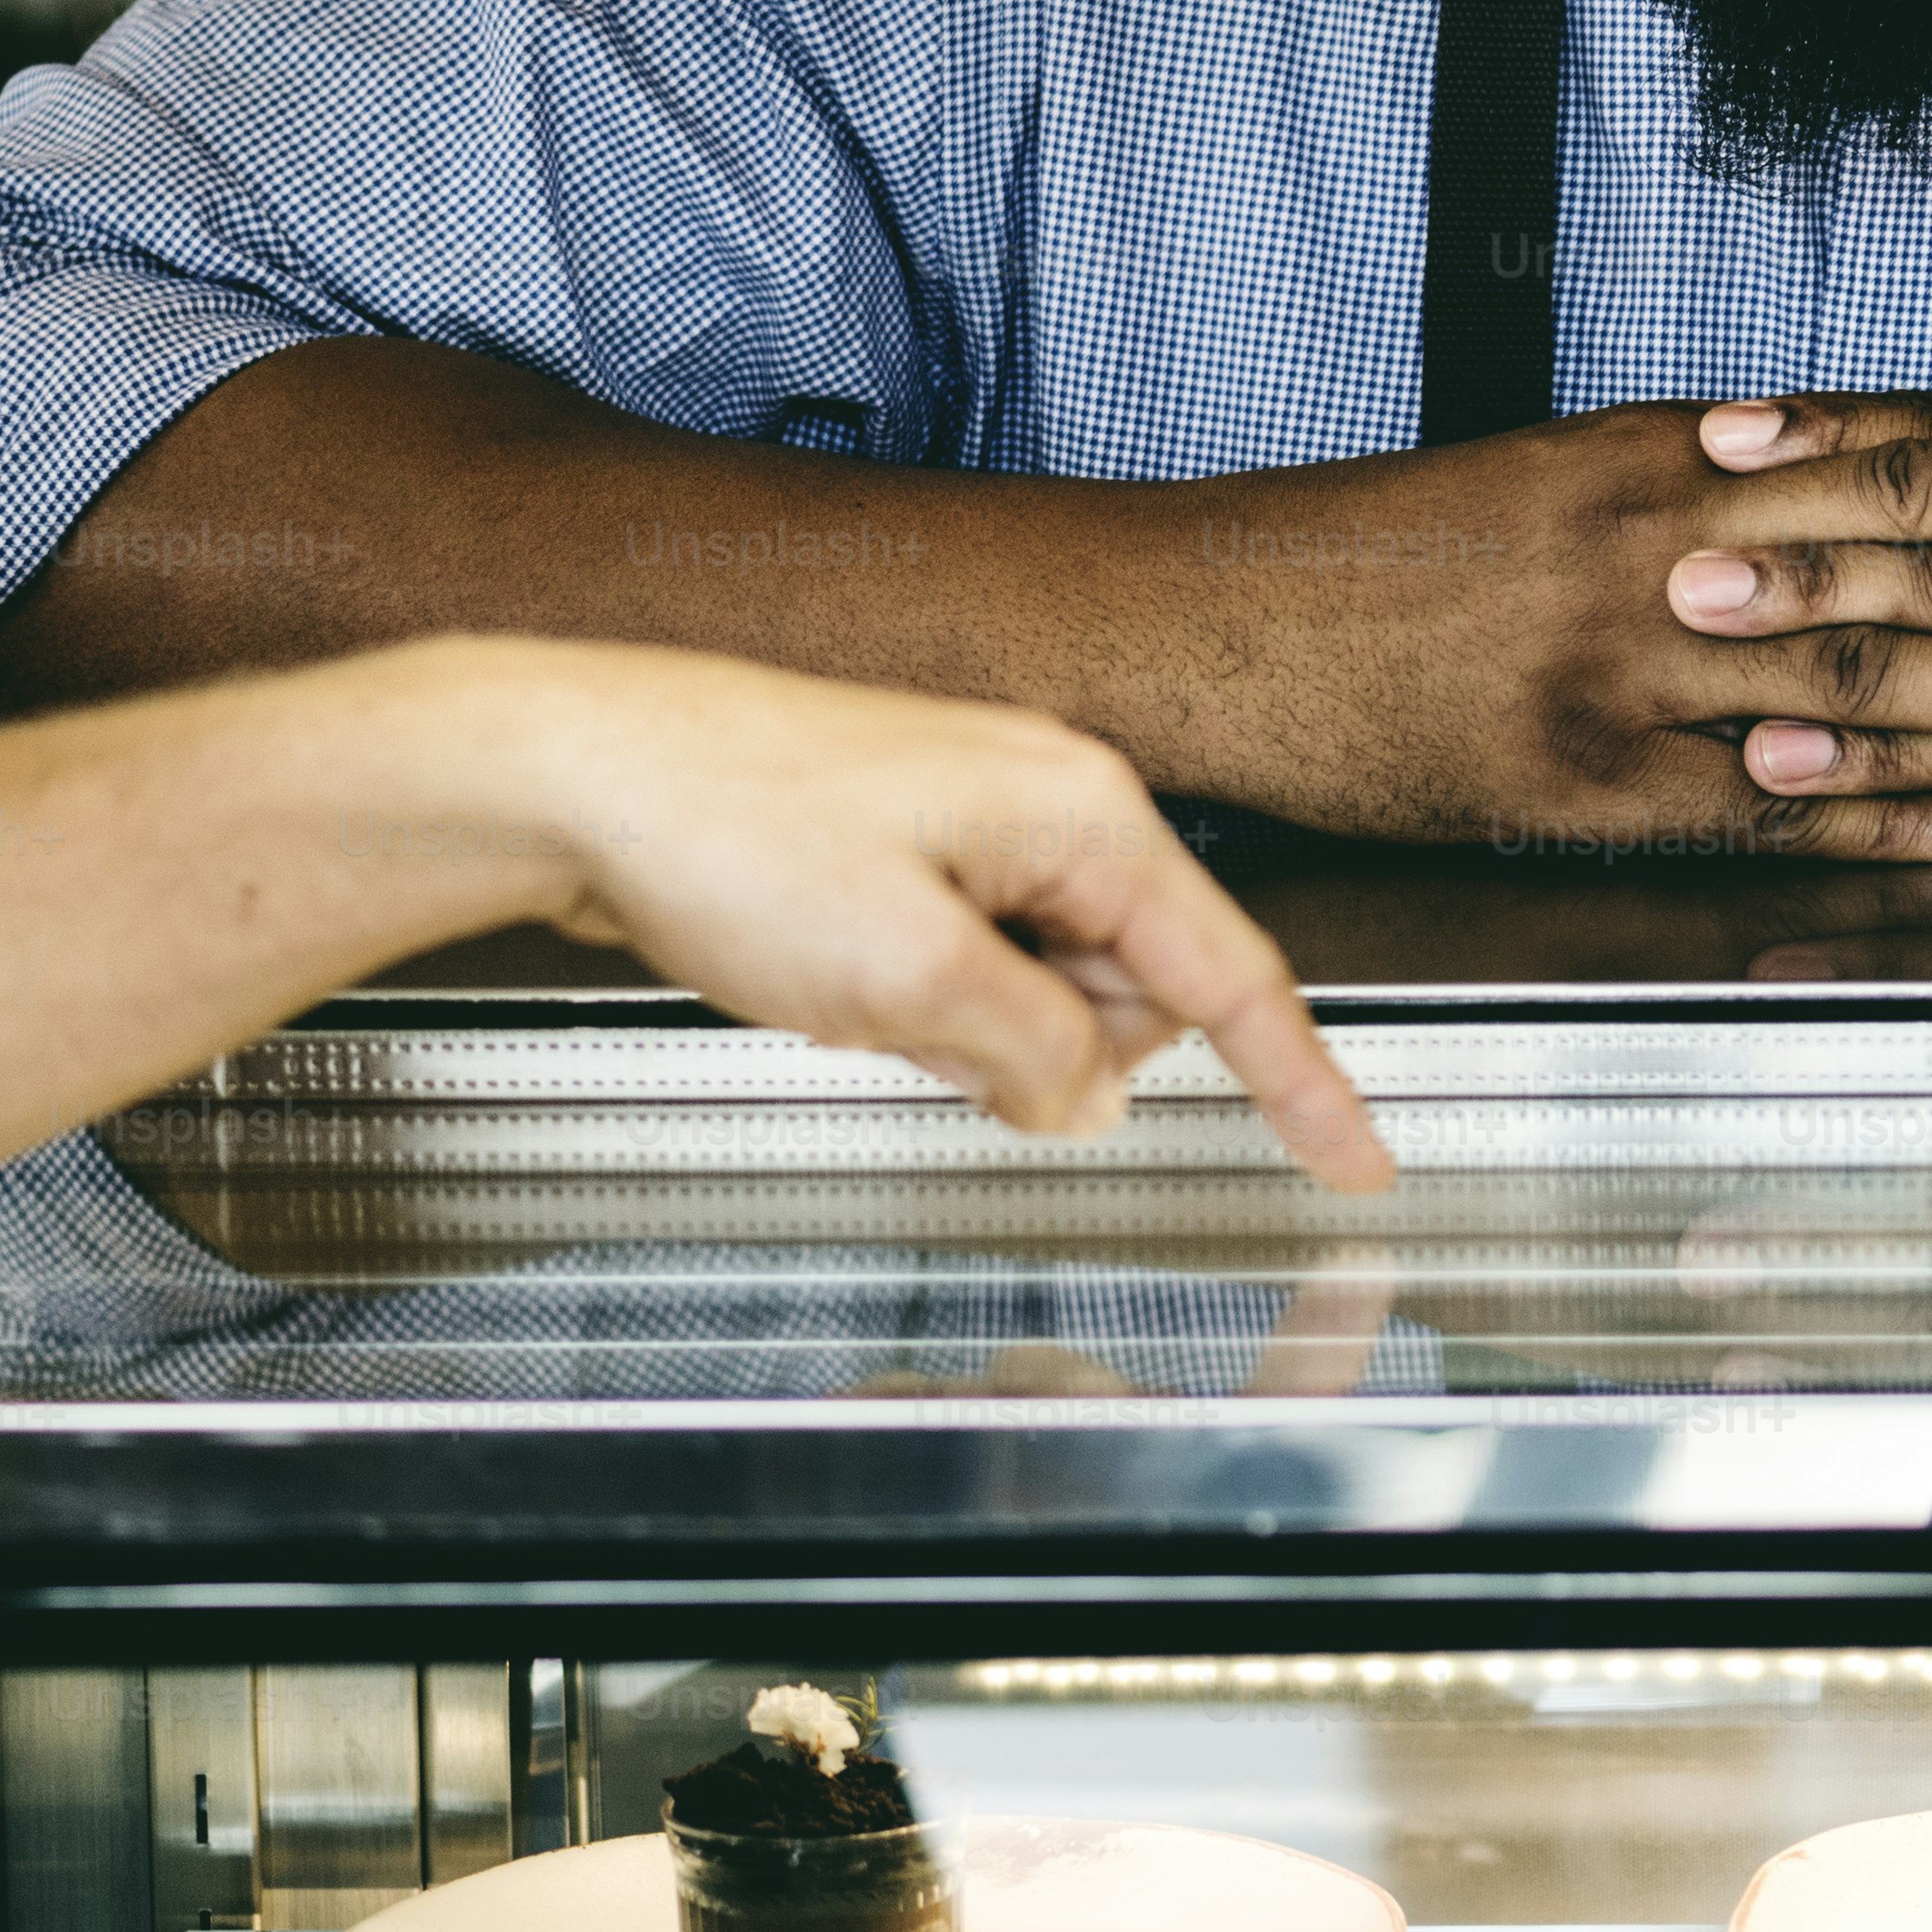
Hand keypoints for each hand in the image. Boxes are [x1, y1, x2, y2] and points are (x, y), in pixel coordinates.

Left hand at [505, 650, 1393, 1188]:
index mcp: (1081, 808)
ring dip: (977, 1031)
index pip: (1233, 971)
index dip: (1303, 1082)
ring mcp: (970, 822)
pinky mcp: (904, 850)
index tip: (1359, 1159)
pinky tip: (838, 979)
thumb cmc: (723, 826)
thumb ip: (1033, 1054)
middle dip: (1065, 1052)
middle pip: (1134, 989)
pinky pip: (966, 968)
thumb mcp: (908, 978)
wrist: (573, 771)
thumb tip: (1091, 1102)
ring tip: (864, 989)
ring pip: (1045, 989)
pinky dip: (924, 1006)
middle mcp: (1044, 800)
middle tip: (934, 1030)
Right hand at [1177, 397, 1931, 859]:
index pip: (1879, 439)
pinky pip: (1757, 811)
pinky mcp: (1579, 786)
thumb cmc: (1385, 553)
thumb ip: (1692, 476)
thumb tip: (1827, 457)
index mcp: (1656, 459)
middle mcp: (1655, 544)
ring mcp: (1620, 670)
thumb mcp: (1546, 475)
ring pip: (1844, 679)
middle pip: (1889, 540)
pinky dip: (1879, 829)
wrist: (1228, 620)